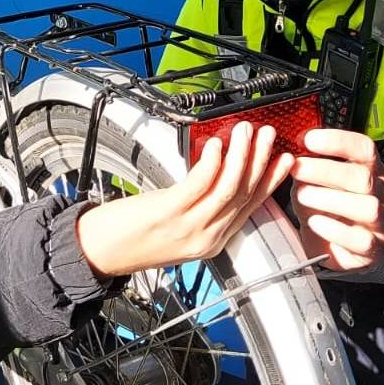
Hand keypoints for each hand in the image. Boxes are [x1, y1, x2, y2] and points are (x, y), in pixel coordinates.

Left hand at [77, 122, 293, 277]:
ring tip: (246, 132)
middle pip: (243, 194)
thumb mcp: (178, 228)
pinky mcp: (170, 214)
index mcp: (213, 241)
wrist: (100, 252)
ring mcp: (190, 226)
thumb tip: (216, 173)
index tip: (284, 160)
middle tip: (268, 135)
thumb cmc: (132, 237)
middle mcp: (207, 237)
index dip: (270, 181)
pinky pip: (199, 186)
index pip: (250, 207)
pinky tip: (216, 146)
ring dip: (241, 156)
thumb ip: (200, 209)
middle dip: (260, 161)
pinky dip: (212, 164)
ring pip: (228, 188)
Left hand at [290, 128, 383, 270]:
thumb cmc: (325, 208)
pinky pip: (362, 239)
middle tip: (297, 169)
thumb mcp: (313, 183)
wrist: (336, 248)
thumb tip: (288, 154)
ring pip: (367, 207)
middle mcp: (381, 193)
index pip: (364, 148)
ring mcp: (381, 222)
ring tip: (303, 196)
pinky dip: (335, 230)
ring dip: (330, 199)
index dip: (338, 140)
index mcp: (369, 170)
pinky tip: (315, 222)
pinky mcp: (374, 249)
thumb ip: (307, 168)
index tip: (308, 140)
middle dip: (326, 170)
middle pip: (363, 177)